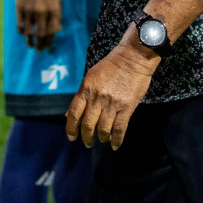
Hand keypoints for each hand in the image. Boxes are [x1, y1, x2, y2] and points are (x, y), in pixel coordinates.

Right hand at [15, 0, 61, 50]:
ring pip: (30, 32)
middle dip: (41, 44)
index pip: (53, 31)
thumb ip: (57, 15)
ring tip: (30, 46)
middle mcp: (42, 11)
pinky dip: (22, 32)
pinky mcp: (20, 8)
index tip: (47, 46)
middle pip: (41, 34)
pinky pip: (20, 25)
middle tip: (39, 50)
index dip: (50, 41)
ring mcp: (30, 10)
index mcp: (54, 9)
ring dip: (30, 41)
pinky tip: (23, 34)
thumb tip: (57, 30)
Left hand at [65, 29, 158, 149]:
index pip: (74, 113)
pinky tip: (114, 145)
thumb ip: (81, 96)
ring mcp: (112, 103)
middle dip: (86, 137)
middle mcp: (97, 97)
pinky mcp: (127, 107)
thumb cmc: (111, 66)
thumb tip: (69, 114)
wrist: (133, 57)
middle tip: (87, 143)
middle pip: (88, 125)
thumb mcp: (91, 77)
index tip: (72, 137)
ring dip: (101, 138)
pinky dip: (116, 140)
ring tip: (102, 140)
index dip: (71, 128)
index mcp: (86, 89)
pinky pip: (119, 128)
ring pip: (103, 129)